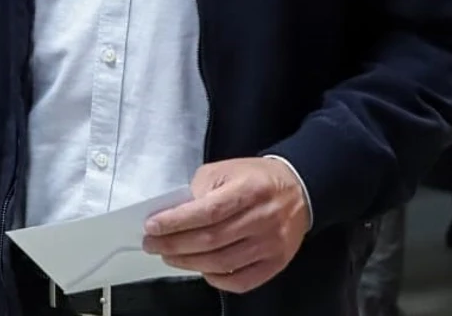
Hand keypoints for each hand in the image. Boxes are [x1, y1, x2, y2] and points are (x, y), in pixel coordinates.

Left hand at [142, 158, 310, 294]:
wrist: (298, 190)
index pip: (208, 211)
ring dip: (189, 262)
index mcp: (250, 190)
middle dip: (174, 244)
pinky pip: (242, 281)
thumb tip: (173, 214)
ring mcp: (271, 245)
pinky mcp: (276, 263)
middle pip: (211, 240)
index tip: (152, 226)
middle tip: (152, 244)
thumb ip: (200, 189)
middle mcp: (263, 219)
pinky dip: (216, 279)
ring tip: (169, 256)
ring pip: (222, 262)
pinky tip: (201, 269)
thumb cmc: (256, 179)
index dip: (176, 222)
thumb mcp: (225, 170)